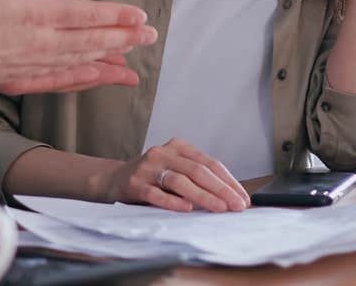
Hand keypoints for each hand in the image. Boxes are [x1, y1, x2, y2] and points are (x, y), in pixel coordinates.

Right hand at [0, 0, 157, 95]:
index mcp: (35, 15)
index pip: (85, 14)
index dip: (115, 14)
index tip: (139, 15)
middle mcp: (41, 43)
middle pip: (91, 41)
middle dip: (124, 38)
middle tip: (151, 36)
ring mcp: (34, 64)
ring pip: (80, 63)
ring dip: (109, 60)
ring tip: (133, 61)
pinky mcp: (22, 79)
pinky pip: (60, 82)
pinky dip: (83, 81)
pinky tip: (95, 79)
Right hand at [99, 138, 248, 212]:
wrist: (113, 179)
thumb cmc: (152, 178)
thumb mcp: (175, 170)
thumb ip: (197, 178)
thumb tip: (231, 197)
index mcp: (177, 147)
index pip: (209, 163)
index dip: (228, 181)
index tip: (243, 198)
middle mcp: (162, 153)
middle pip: (197, 171)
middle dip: (221, 190)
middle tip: (236, 206)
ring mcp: (146, 167)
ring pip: (179, 181)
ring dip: (202, 196)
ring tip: (219, 209)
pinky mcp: (134, 183)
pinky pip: (156, 193)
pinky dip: (172, 201)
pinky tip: (186, 209)